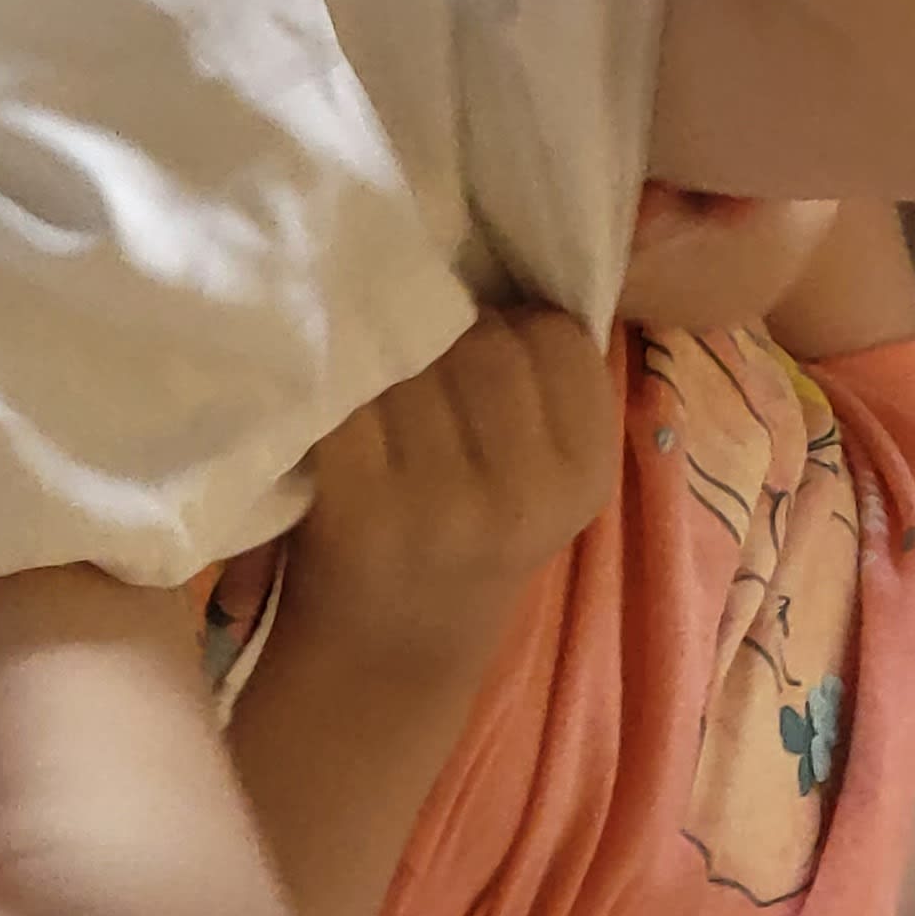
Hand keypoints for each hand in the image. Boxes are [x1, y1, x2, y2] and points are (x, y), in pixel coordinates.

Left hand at [286, 309, 618, 660]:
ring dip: (388, 345)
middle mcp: (523, 494)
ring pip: (416, 355)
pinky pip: (349, 393)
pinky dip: (333, 377)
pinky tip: (331, 390)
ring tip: (378, 371)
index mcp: (584, 475)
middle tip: (419, 355)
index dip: (514, 323)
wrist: (382, 662)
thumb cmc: (464, 545)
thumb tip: (511, 253)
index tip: (483, 345)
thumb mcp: (544, 479)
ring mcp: (438, 502)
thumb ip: (545, 388)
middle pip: (486, 340)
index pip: (558, 335)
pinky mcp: (358, 506)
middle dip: (448, 328)